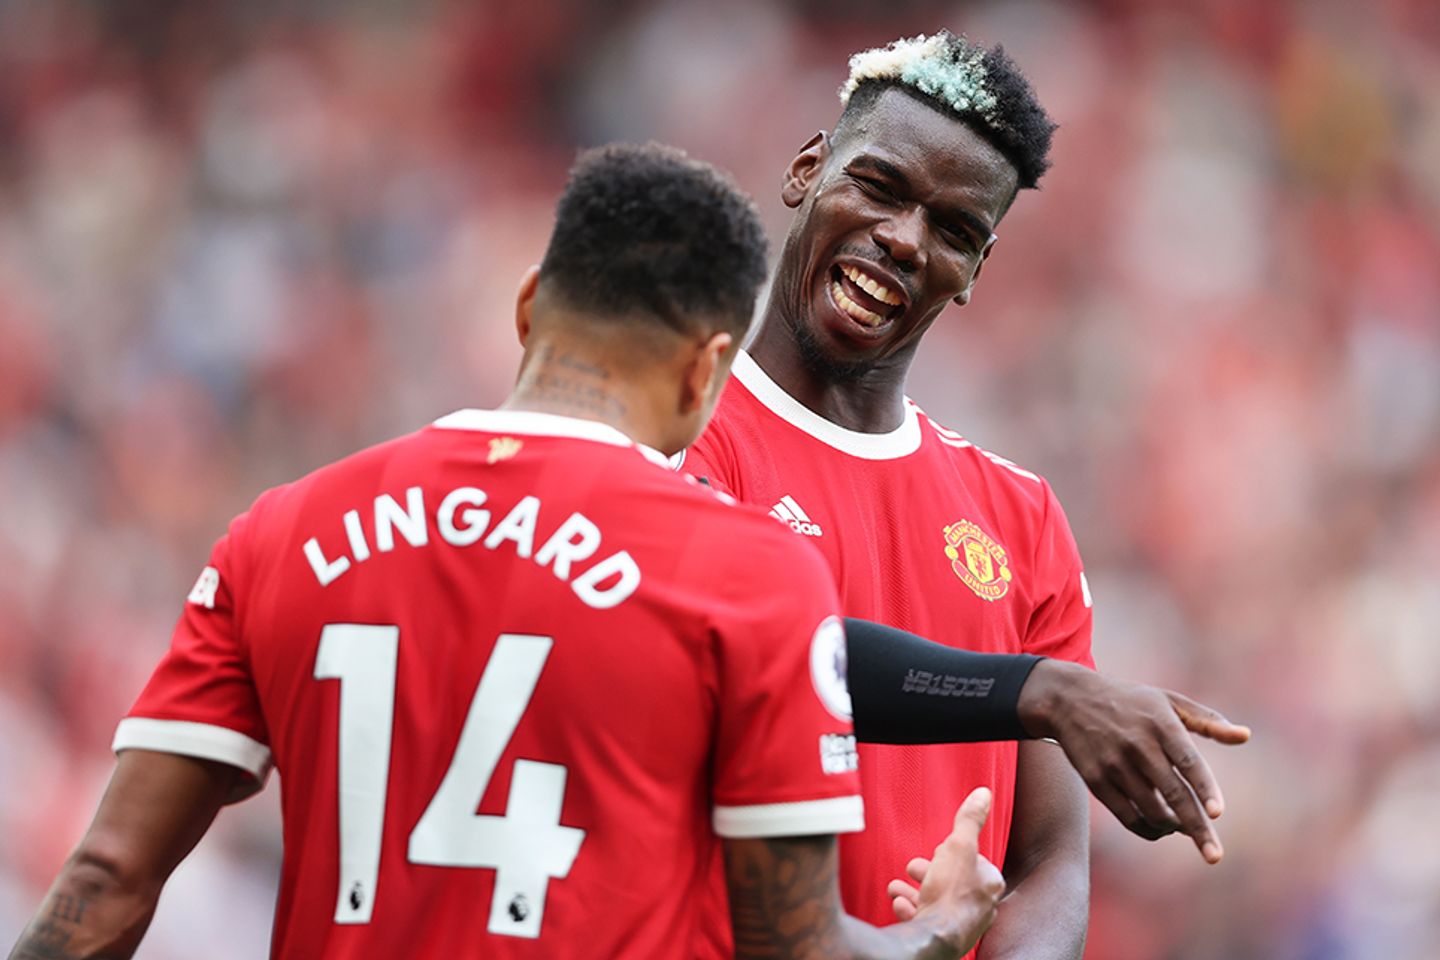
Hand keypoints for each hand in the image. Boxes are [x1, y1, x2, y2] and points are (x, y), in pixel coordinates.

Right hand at [889, 787, 1005, 953]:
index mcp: (990, 884)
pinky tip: (900, 904)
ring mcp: (962, 926)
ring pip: (936, 902)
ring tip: (897, 886)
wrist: (935, 938)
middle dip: (929, 872)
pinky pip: (926, 919)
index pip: (974, 862)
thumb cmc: (950, 893)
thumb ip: (969, 820)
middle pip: (952, 882)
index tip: (939, 850)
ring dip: (914, 892)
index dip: (953, 853)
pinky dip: (911, 909)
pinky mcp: (944, 938)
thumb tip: (984, 793)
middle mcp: (981, 908)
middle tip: (914, 868)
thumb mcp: (958, 845)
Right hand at [1017, 660, 1250, 862]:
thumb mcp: (1167, 700)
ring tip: (1184, 828)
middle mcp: (1138, 745)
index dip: (1204, 787)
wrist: (1068, 699)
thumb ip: (1208, 720)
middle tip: (1214, 856)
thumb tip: (1247, 736)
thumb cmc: (1129, 701)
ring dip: (1172, 827)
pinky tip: (1162, 828)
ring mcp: (1114, 764)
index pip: (1187, 761)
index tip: (1217, 813)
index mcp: (1161, 724)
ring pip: (1150, 810)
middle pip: (1172, 794)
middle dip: (1196, 828)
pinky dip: (1148, 828)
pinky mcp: (1096, 780)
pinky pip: (1127, 816)